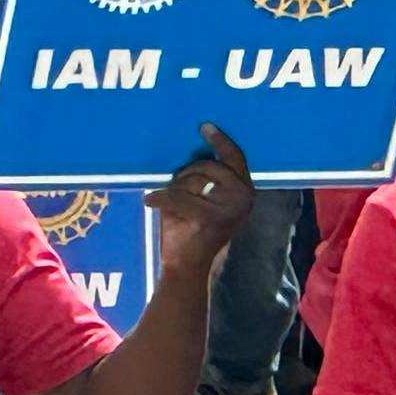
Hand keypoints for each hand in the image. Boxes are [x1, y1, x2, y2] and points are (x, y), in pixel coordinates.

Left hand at [148, 124, 254, 265]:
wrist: (186, 268)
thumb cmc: (190, 231)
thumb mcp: (202, 199)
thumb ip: (204, 178)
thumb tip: (191, 151)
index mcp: (246, 192)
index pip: (235, 158)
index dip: (220, 141)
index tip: (204, 126)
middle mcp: (245, 197)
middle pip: (208, 166)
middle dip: (185, 174)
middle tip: (172, 187)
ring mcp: (230, 207)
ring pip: (192, 180)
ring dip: (173, 190)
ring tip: (166, 203)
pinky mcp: (211, 217)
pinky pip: (177, 197)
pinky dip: (159, 199)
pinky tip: (150, 201)